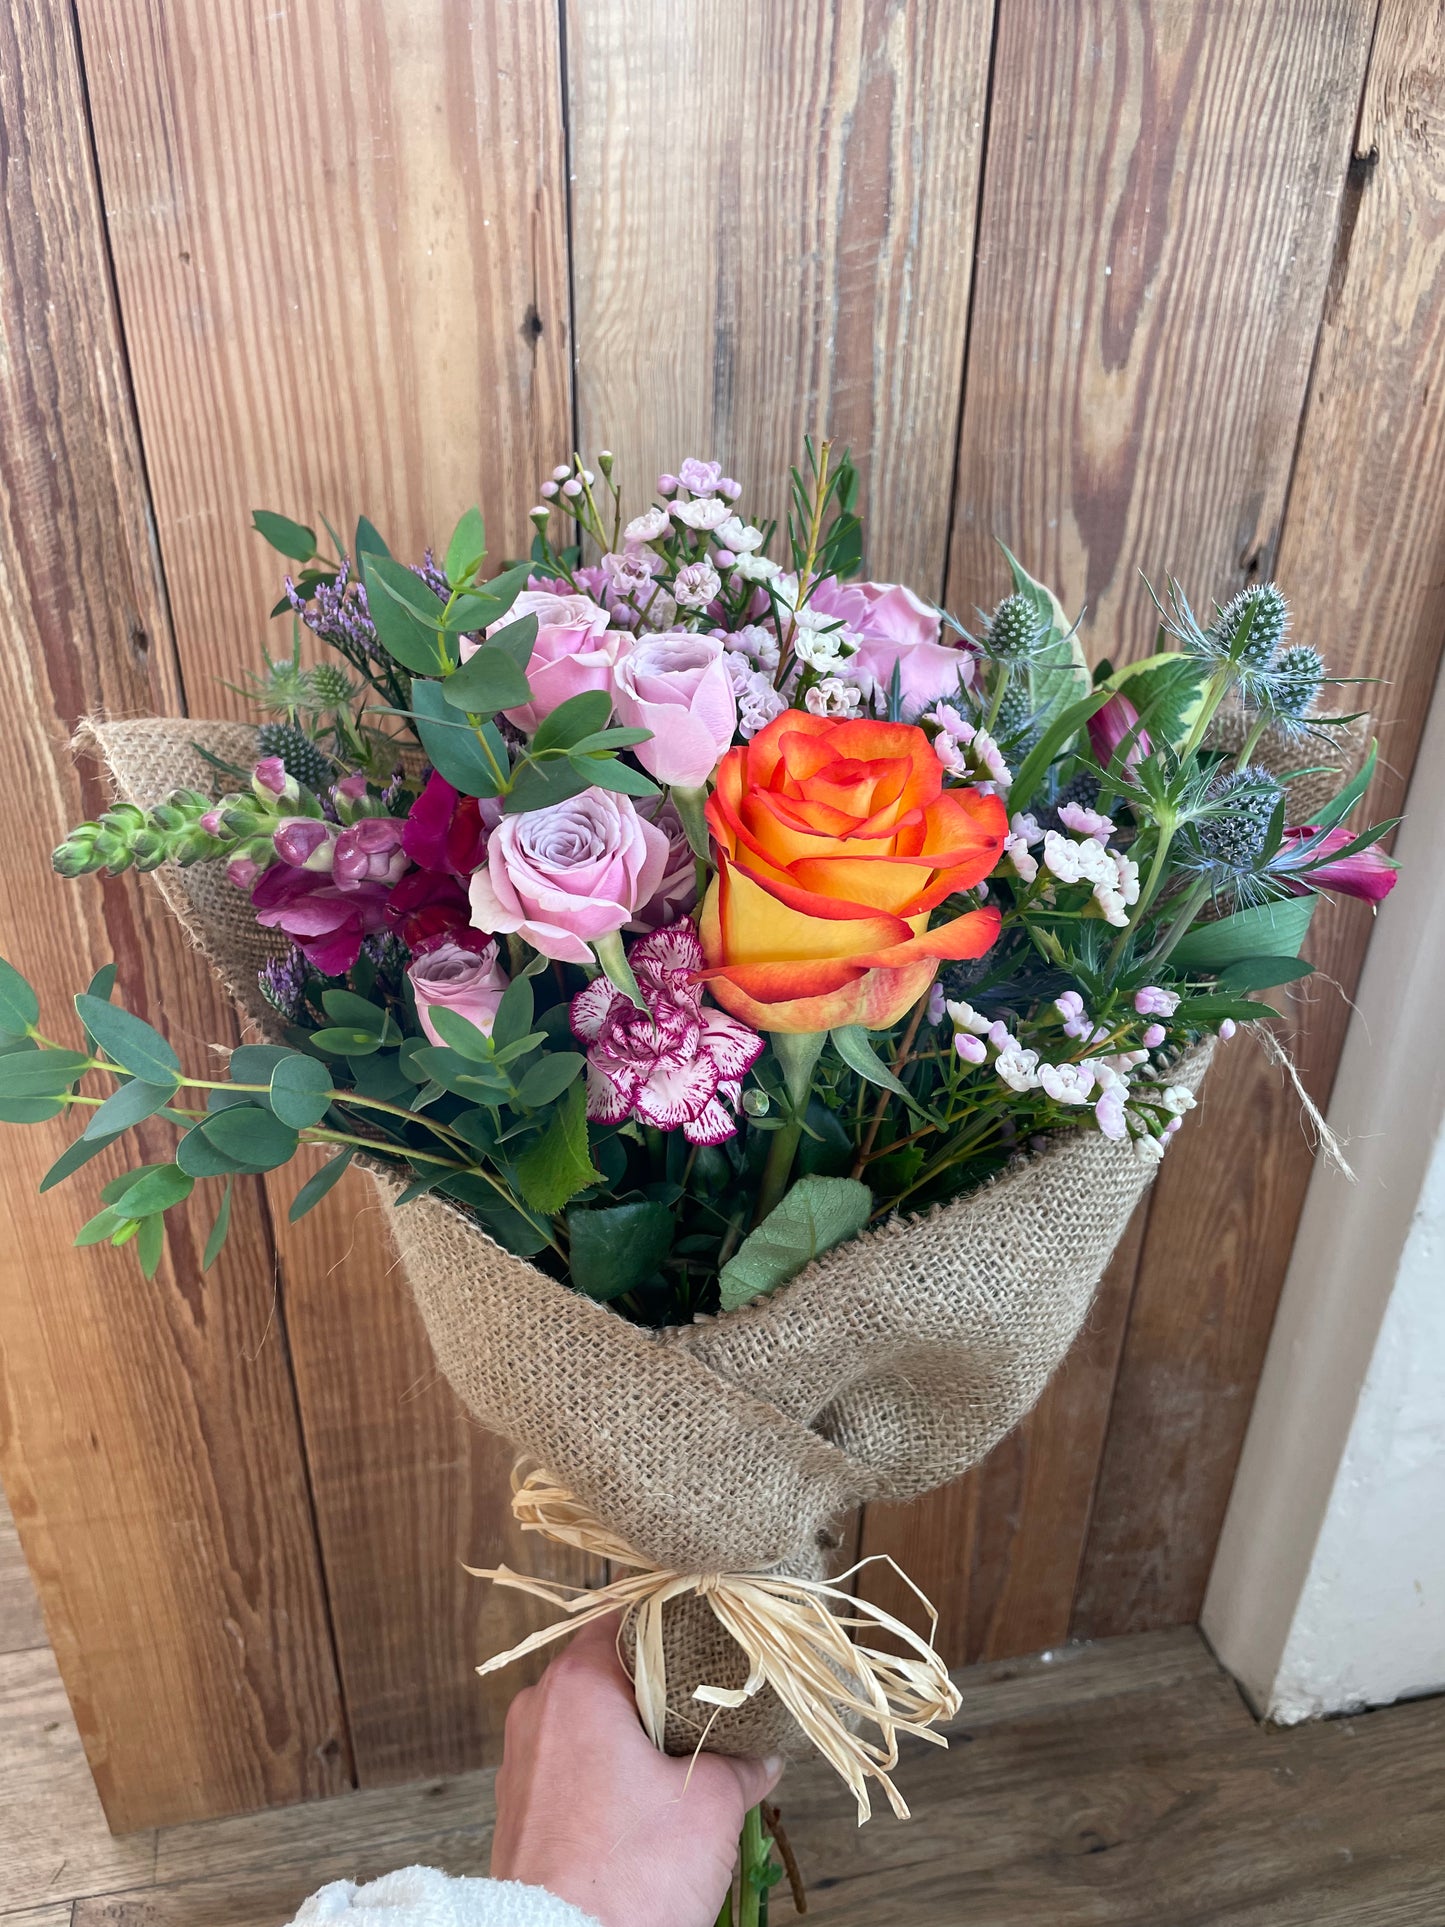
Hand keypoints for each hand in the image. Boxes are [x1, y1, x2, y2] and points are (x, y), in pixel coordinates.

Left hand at [490, 1613, 782, 1926]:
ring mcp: (521, 1763)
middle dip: (661, 1691)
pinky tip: (647, 1804)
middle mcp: (537, 1710)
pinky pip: (570, 1769)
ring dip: (635, 1738)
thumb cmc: (630, 1872)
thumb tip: (763, 1757)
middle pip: (609, 1672)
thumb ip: (740, 1764)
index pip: (629, 1619)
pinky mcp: (518, 1812)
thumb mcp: (709, 1806)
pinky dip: (607, 1775)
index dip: (678, 1626)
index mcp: (577, 1684)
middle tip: (712, 1708)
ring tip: (686, 1762)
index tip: (715, 1640)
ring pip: (589, 1724)